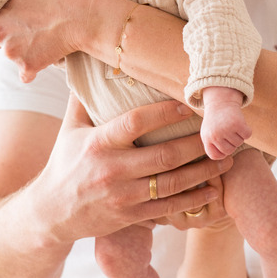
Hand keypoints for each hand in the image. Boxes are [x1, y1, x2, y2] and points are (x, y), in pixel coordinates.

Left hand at [0, 0, 88, 79]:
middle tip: (31, 31)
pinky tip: (48, 55)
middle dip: (8, 38)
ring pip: (11, 57)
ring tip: (45, 41)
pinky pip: (26, 74)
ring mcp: (11, 52)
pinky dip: (34, 68)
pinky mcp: (27, 66)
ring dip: (23, 53)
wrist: (83, 17)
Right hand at [42, 95, 234, 243]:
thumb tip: (92, 60)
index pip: (135, 122)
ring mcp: (123, 196)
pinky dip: (193, 199)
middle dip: (196, 145)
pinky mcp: (130, 217)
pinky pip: (167, 208)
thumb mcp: (69, 129)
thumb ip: (84, 98)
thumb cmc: (64, 163)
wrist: (50, 213)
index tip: (188, 105)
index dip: (164, 113)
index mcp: (97, 143)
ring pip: (171, 183)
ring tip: (226, 159)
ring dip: (203, 172)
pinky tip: (214, 190)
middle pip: (163, 156)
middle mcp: (111, 170)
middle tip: (220, 134)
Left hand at [200, 88, 252, 159]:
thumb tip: (223, 161)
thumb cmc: (215, 120)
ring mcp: (226, 129)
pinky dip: (246, 130)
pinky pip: (247, 135)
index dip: (222, 152)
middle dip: (231, 143)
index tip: (223, 142)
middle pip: (230, 151)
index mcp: (206, 138)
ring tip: (232, 126)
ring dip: (239, 136)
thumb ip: (213, 147)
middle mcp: (215, 134)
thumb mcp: (209, 133)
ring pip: (239, 143)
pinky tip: (240, 123)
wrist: (221, 100)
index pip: (216, 156)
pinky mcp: (237, 123)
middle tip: (228, 131)